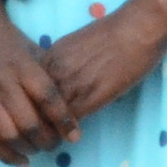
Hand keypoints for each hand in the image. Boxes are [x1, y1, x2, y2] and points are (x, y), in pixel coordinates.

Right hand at [0, 0, 74, 164]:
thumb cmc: (14, 44)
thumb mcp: (37, 52)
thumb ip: (52, 78)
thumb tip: (75, 104)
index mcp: (24, 68)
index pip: (47, 98)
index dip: (63, 120)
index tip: (75, 135)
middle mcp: (5, 84)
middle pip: (29, 122)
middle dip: (47, 140)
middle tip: (57, 143)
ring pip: (10, 135)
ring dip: (29, 148)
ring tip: (40, 149)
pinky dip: (7, 156)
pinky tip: (22, 161)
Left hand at [38, 0, 166, 127]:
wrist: (138, 28)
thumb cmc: (116, 31)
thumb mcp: (78, 43)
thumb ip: (65, 60)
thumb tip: (62, 74)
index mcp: (51, 55)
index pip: (29, 87)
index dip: (32, 102)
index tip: (38, 113)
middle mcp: (55, 70)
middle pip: (32, 103)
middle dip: (36, 119)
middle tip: (42, 131)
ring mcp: (71, 84)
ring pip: (48, 115)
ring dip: (51, 129)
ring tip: (55, 138)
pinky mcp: (90, 97)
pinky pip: (69, 121)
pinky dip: (68, 131)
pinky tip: (72, 136)